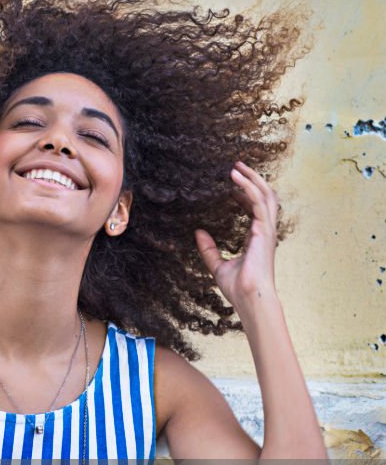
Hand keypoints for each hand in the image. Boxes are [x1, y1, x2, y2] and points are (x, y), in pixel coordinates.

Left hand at [194, 160, 279, 308]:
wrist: (250, 299)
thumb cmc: (239, 288)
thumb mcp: (218, 266)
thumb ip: (209, 250)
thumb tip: (198, 233)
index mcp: (257, 238)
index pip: (255, 209)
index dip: (245, 195)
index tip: (231, 187)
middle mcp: (265, 231)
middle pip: (265, 197)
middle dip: (253, 180)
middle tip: (237, 166)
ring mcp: (266, 230)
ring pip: (265, 195)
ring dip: (252, 178)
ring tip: (236, 166)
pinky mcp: (264, 230)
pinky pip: (259, 202)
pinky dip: (248, 187)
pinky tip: (236, 179)